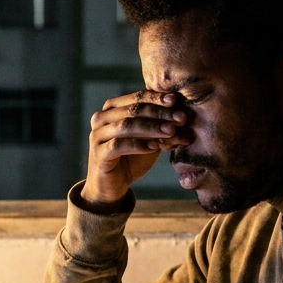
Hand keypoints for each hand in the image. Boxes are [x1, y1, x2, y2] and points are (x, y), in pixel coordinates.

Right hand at [82, 90, 188, 210]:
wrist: (112, 185)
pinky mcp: (98, 154)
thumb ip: (161, 127)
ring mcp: (97, 135)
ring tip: (171, 131)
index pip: (137, 98)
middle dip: (159, 113)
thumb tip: (184, 118)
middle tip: (180, 118)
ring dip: (151, 127)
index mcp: (112, 108)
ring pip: (126, 126)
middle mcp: (101, 118)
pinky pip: (118, 146)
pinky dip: (138, 145)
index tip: (175, 100)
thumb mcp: (149, 139)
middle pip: (133, 110)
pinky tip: (154, 147)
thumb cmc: (131, 158)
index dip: (156, 98)